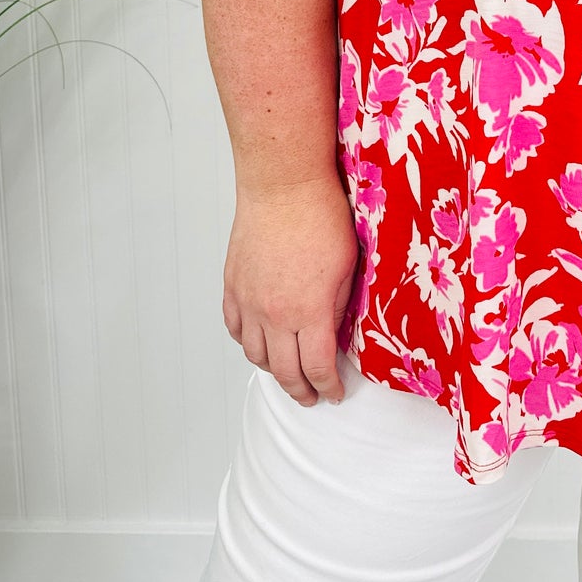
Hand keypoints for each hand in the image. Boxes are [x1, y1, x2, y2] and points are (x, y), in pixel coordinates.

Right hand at [223, 172, 359, 403]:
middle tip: (312, 396)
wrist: (283, 185)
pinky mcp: (233, 285)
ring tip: (287, 371)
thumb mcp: (348, 268)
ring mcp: (249, 301)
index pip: (317, 368)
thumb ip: (339, 308)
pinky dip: (247, 342)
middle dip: (301, 390)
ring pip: (255, 354)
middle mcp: (274, 313)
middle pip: (284, 371)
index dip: (328, 387)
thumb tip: (334, 335)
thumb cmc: (321, 216)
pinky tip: (260, 342)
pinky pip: (235, 328)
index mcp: (309, 311)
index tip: (334, 393)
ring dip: (273, 369)